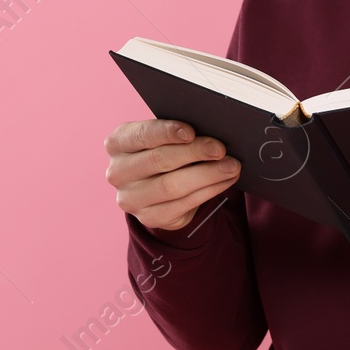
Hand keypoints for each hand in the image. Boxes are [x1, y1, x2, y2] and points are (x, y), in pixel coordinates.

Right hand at [105, 119, 240, 232]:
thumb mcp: (164, 138)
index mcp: (117, 143)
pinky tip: (225, 181)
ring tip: (232, 166)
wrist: (158, 187)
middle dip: (195, 153)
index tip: (191, 132)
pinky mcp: (148, 217)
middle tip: (221, 149)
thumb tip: (213, 132)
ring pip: (172, 186)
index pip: (142, 135)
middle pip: (159, 160)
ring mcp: (130, 198)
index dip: (167, 132)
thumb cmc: (165, 151)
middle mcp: (117, 172)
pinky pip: (183, 204)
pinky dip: (209, 191)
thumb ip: (179, 134)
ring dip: (207, 175)